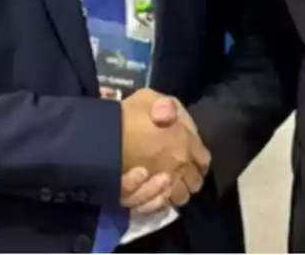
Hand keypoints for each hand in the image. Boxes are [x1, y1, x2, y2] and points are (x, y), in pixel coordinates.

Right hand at [121, 89, 210, 205]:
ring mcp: (162, 184)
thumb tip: (172, 114)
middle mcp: (179, 166)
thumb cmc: (126, 115)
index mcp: (184, 142)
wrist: (100, 137)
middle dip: (190, 178)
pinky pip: (159, 205)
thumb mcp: (148, 98)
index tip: (192, 159)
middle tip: (180, 173)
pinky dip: (160, 201)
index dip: (199, 160)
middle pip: (195, 182)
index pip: (204, 159)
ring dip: (177, 191)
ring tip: (168, 184)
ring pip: (180, 197)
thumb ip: (167, 106)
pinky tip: (155, 193)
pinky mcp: (146, 197)